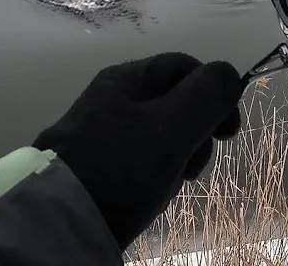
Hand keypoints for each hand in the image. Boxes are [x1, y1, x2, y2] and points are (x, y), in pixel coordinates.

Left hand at [33, 53, 241, 249]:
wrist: (58, 219)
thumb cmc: (120, 167)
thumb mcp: (169, 128)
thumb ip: (205, 97)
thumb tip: (229, 74)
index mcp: (127, 78)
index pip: (186, 67)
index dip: (215, 93)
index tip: (228, 134)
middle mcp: (113, 98)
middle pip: (175, 103)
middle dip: (195, 134)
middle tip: (191, 166)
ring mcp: (104, 132)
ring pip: (162, 136)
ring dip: (177, 158)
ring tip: (168, 184)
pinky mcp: (99, 164)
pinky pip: (142, 161)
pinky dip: (156, 175)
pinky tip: (151, 194)